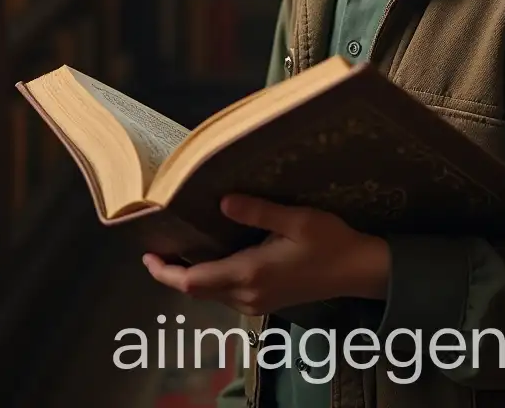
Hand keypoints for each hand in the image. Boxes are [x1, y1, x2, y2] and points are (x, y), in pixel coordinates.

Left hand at [142, 193, 389, 315]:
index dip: (164, 271)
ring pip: (210, 294)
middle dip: (172, 273)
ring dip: (191, 276)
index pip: (193, 281)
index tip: (147, 254)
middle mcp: (247, 295)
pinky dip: (209, 279)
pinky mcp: (265, 302)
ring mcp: (256, 303)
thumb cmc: (329, 241)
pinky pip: (225, 294)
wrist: (356, 270)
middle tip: (157, 249)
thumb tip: (222, 201)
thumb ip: (257, 211)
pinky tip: (211, 259)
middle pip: (196, 291)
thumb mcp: (295, 219)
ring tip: (179, 250)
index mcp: (250, 274)